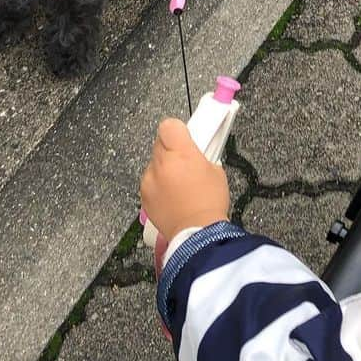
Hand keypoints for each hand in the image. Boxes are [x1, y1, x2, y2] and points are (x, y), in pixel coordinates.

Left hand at [139, 118, 230, 242]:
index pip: (168, 125)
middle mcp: (160, 164)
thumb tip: (195, 152)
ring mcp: (149, 180)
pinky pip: (150, 182)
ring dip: (164, 169)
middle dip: (171, 150)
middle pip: (160, 143)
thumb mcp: (216, 171)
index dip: (177, 131)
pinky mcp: (143, 196)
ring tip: (180, 185)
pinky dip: (158, 186)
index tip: (185, 137)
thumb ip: (201, 156)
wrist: (197, 234)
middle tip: (186, 162)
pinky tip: (173, 198)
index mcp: (180, 152)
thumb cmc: (210, 203)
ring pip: (153, 164)